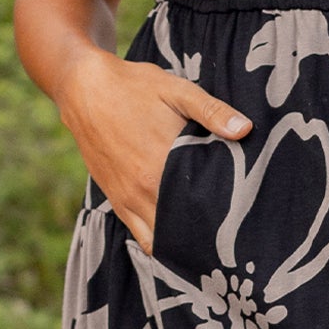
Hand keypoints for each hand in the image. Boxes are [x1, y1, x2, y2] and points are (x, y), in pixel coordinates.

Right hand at [56, 50, 250, 253]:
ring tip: (206, 236)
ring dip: (181, 240)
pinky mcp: (115, 200)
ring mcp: (127, 200)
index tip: (240, 220)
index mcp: (161, 167)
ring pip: (159, 240)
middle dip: (205, 234)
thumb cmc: (134, 88)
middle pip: (181, 230)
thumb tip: (245, 130)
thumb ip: (212, 112)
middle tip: (229, 233)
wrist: (84, 89)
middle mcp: (143, 192)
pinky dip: (159, 239)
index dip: (222, 218)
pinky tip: (177, 232)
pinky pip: (140, 236)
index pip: (200, 208)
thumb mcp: (178, 91)